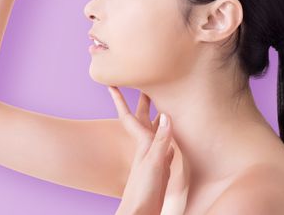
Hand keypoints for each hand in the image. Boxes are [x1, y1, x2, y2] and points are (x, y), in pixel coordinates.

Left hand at [108, 86, 185, 214]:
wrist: (141, 212)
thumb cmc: (143, 189)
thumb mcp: (153, 162)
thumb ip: (160, 140)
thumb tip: (167, 115)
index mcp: (142, 142)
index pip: (129, 115)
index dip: (119, 98)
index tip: (110, 81)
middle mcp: (147, 146)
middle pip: (145, 117)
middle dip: (144, 100)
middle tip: (143, 81)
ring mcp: (154, 156)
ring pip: (157, 130)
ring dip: (159, 116)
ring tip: (164, 102)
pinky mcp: (161, 167)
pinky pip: (166, 146)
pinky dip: (170, 137)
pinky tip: (173, 136)